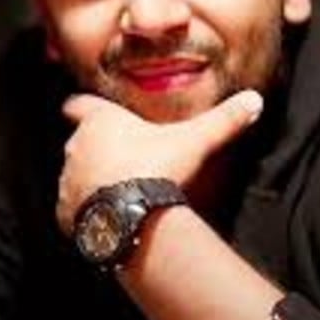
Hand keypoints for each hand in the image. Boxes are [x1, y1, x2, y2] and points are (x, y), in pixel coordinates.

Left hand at [55, 89, 263, 235]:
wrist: (133, 216)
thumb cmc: (158, 168)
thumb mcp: (196, 140)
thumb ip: (224, 119)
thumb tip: (254, 100)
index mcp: (100, 122)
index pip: (78, 105)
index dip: (81, 107)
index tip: (78, 108)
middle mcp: (76, 147)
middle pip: (81, 143)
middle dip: (97, 150)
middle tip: (124, 161)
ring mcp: (67, 181)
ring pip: (76, 177)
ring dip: (91, 182)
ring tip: (119, 194)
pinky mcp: (64, 212)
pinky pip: (73, 210)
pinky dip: (87, 212)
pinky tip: (110, 218)